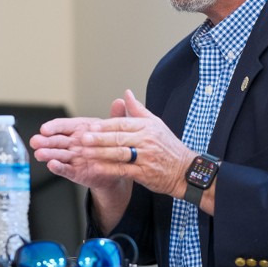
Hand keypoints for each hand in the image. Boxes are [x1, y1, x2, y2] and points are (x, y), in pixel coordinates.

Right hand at [30, 95, 127, 190]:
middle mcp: (74, 143)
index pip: (64, 125)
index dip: (54, 127)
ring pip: (58, 155)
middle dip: (45, 141)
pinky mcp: (75, 171)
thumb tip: (121, 101)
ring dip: (48, 154)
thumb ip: (116, 115)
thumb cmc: (113, 144)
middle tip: (35, 141)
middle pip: (57, 140)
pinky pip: (66, 169)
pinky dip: (59, 167)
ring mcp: (74, 157)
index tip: (44, 129)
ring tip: (39, 154)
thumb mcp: (116, 128)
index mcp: (81, 129)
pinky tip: (51, 165)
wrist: (118, 167)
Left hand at [78, 89, 194, 197]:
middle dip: (99, 139)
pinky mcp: (145, 173)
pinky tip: (96, 167)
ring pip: (119, 153)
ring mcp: (146, 157)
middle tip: (82, 138)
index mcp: (147, 127)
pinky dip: (109, 169)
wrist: (185, 170)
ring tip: (85, 153)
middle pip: (118, 138)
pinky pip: (123, 170)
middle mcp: (147, 140)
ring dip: (100, 153)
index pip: (123, 124)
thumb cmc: (168, 146)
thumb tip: (126, 93)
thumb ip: (138, 109)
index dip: (105, 126)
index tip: (90, 127)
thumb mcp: (156, 124)